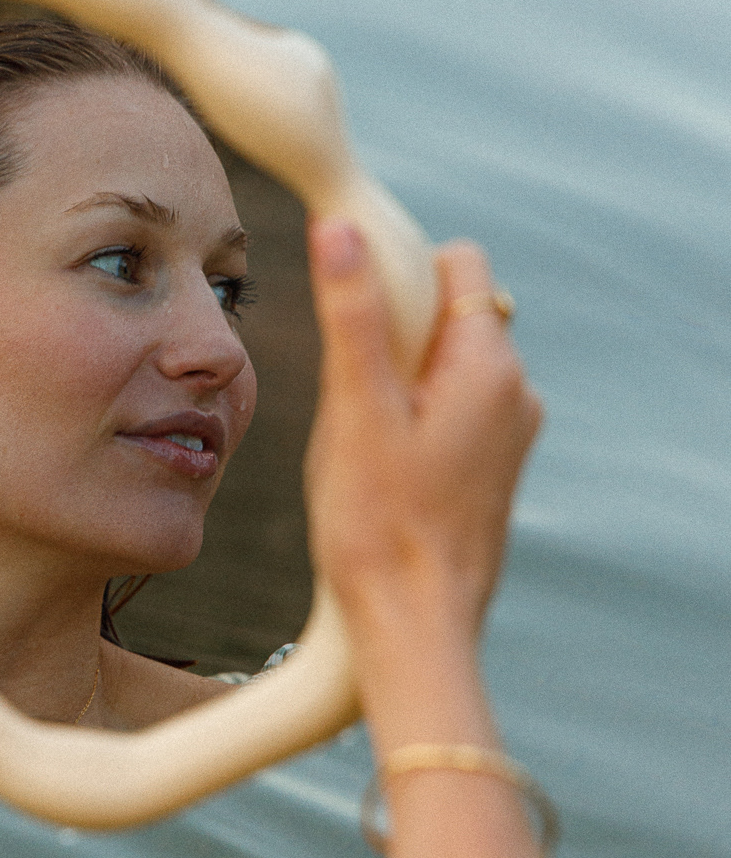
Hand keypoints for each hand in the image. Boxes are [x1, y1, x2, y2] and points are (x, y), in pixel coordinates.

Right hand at [304, 221, 541, 656]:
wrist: (413, 629)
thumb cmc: (380, 528)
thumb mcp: (356, 411)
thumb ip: (354, 315)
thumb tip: (343, 229)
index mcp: (490, 366)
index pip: (455, 264)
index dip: (398, 276)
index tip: (354, 324)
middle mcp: (514, 392)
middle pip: (446, 314)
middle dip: (391, 338)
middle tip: (353, 405)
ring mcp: (507, 433)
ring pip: (442, 365)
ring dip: (396, 383)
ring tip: (364, 445)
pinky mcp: (491, 468)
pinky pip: (447, 411)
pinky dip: (410, 421)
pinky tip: (381, 471)